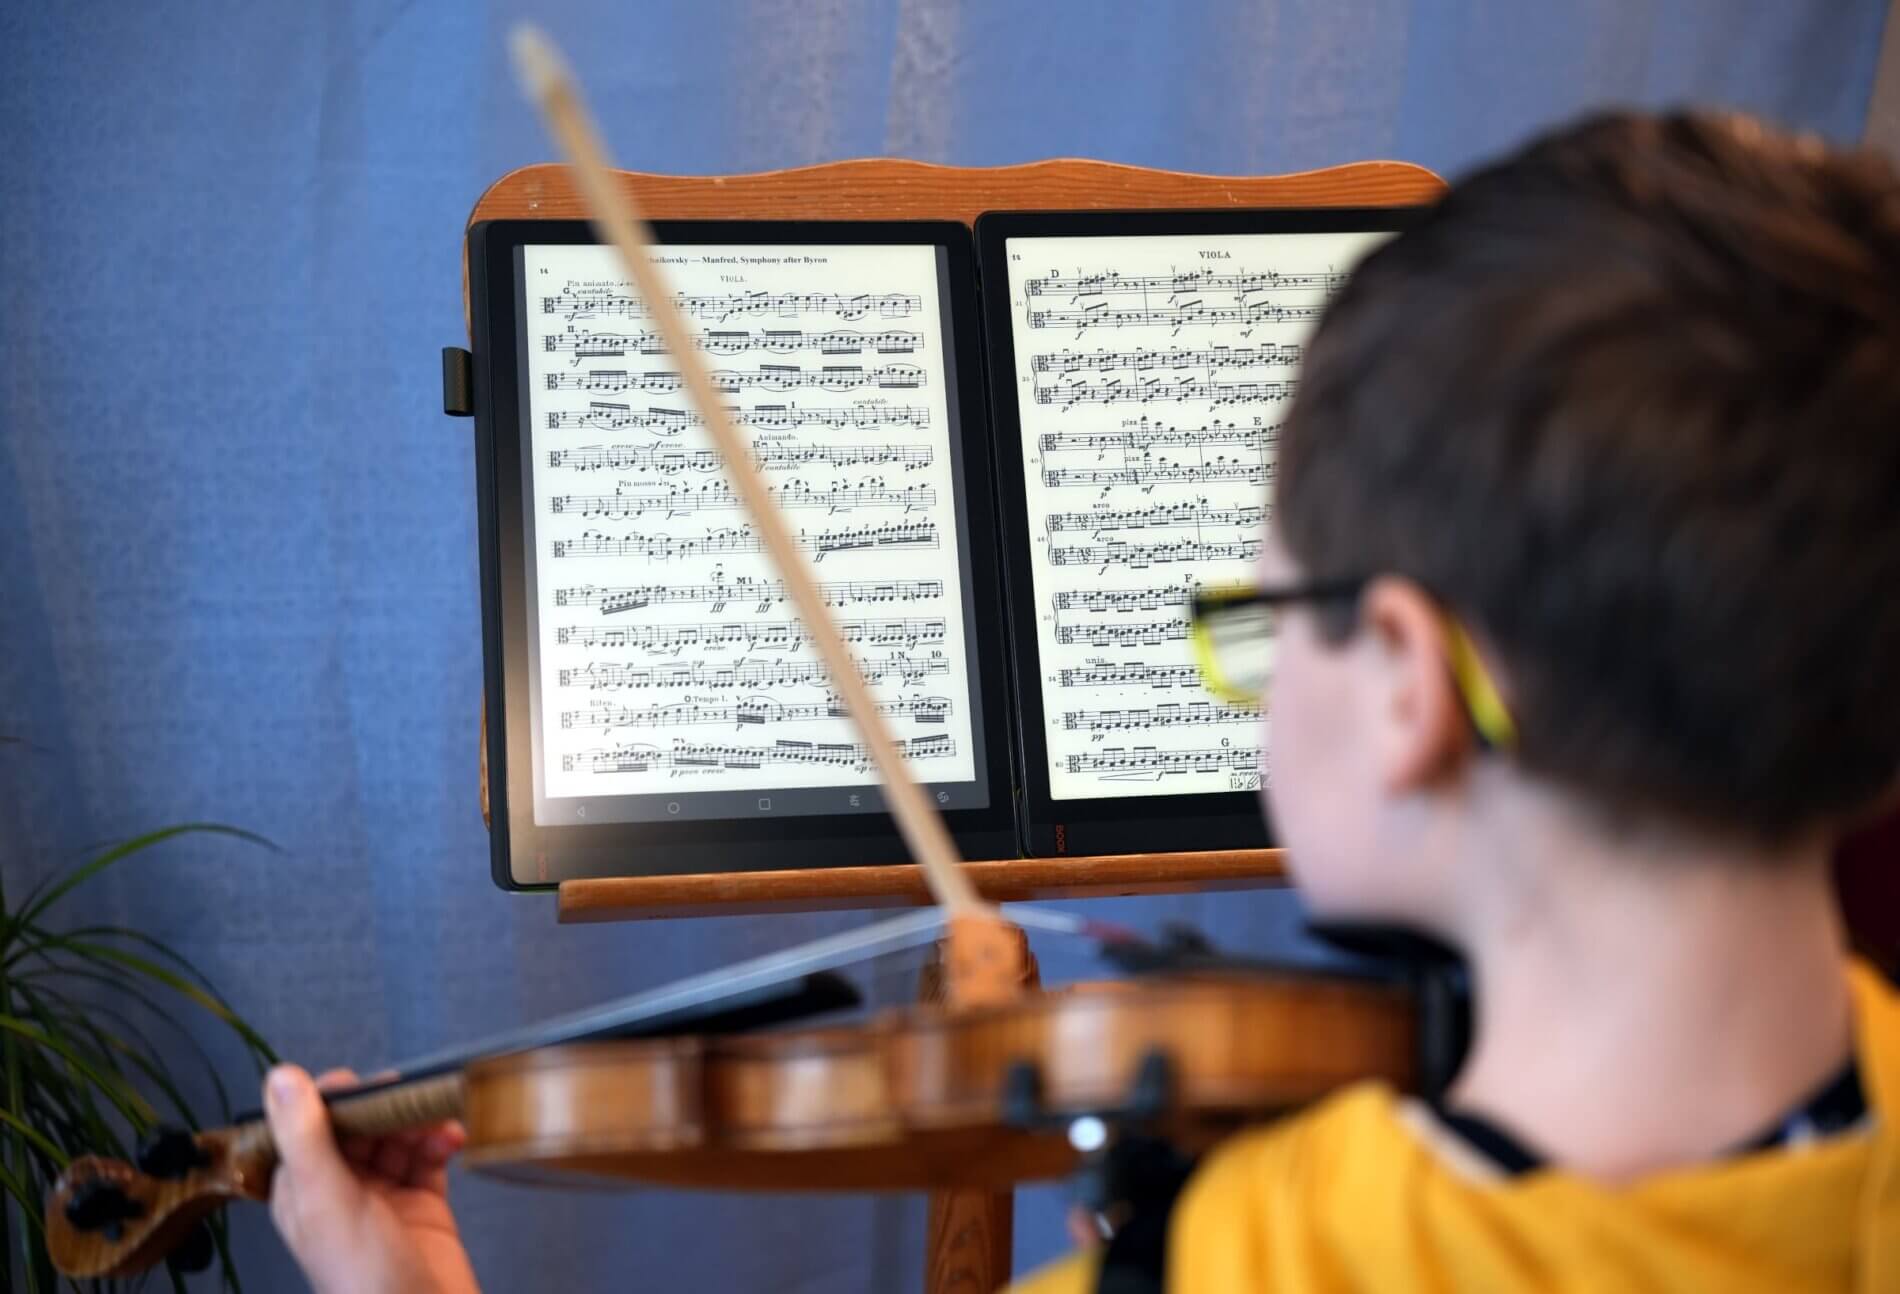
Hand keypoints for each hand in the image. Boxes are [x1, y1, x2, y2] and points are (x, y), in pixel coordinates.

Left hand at [263, 1064, 481, 1293]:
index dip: (334, 1100)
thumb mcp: (329, 1200)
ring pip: (397, 1137)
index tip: (364, 1084)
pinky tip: (452, 1138)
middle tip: (413, 1097)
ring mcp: (384, 1198)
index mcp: (303, 1191)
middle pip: (359, 1127)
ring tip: (440, 1120)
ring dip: (419, 1121)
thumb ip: (306, 1137)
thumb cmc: (367, 1278)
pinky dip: (441, 1141)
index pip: (308, 1126)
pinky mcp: (423, 1206)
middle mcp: (340, 1192)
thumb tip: (281, 1076)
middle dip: (387, 1108)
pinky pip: (429, 1157)